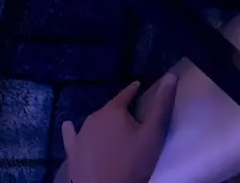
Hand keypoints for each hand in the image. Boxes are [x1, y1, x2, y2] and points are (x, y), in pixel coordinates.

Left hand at [62, 75, 177, 182]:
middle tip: (133, 118)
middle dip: (121, 110)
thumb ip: (162, 104)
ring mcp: (80, 135)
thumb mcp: (153, 133)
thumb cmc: (133, 163)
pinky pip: (71, 135)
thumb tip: (171, 75)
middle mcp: (93, 118)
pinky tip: (68, 126)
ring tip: (113, 128)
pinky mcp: (72, 151)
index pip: (126, 93)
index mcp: (113, 110)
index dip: (135, 90)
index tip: (140, 87)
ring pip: (94, 121)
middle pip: (111, 108)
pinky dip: (72, 130)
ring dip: (104, 122)